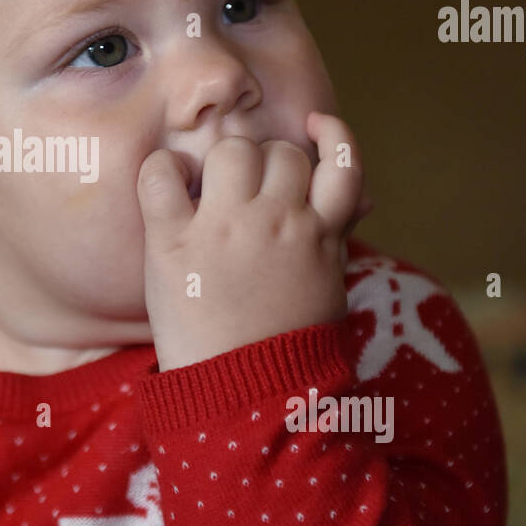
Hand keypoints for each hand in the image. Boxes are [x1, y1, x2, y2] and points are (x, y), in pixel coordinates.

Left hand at [137, 111, 370, 371]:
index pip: (342, 163)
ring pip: (232, 151)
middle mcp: (280, 222)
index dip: (332, 135)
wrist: (247, 397)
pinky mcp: (174, 240)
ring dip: (221, 163)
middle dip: (264, 162)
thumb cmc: (288, 349)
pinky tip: (169, 185)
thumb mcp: (330, 289)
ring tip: (209, 191)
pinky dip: (163, 169)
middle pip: (280, 152)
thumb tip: (361, 202)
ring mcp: (226, 227)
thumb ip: (337, 239)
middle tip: (245, 192)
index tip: (313, 127)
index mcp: (321, 236)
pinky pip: (163, 175)